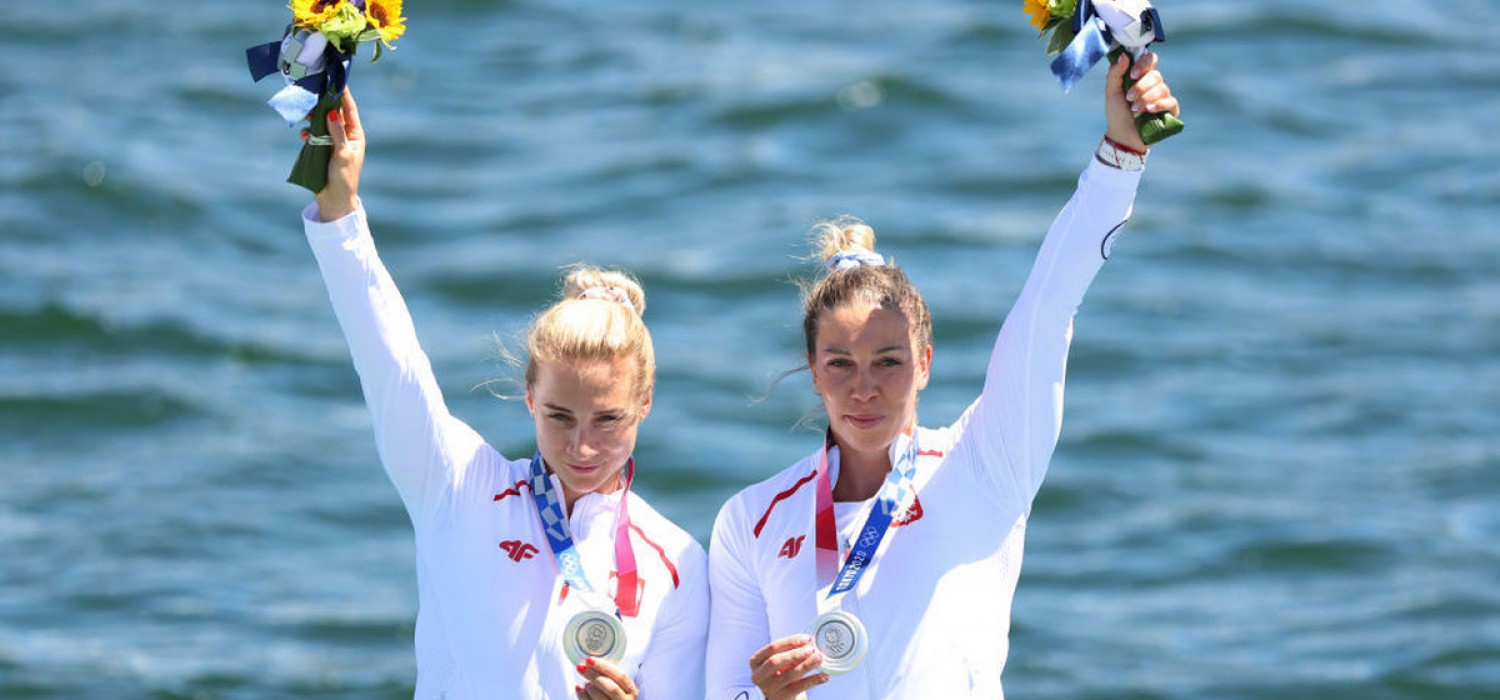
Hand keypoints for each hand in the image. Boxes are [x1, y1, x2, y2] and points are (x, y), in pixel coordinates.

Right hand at [312, 87, 364, 221]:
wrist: (334, 198)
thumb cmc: (343, 177)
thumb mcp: (342, 153)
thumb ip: (336, 132)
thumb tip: (332, 112)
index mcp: (355, 135)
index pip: (349, 110)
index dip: (343, 95)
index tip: (337, 80)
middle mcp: (345, 135)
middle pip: (333, 113)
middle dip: (323, 104)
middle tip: (313, 94)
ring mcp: (332, 141)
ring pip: (321, 122)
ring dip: (313, 118)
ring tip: (306, 116)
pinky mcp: (321, 148)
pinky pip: (314, 135)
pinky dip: (308, 133)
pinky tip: (304, 135)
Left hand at [574, 657, 638, 699]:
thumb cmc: (614, 696)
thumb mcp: (618, 685)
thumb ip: (609, 676)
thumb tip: (590, 663)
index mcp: (631, 691)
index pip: (620, 676)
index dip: (605, 667)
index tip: (590, 660)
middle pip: (610, 687)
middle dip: (593, 675)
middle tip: (580, 666)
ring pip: (600, 697)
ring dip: (589, 687)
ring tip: (585, 683)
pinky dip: (582, 695)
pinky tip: (579, 688)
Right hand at [749, 634, 828, 699]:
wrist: (782, 695)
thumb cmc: (781, 673)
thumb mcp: (782, 660)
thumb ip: (790, 650)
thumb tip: (808, 641)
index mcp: (756, 662)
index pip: (771, 648)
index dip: (789, 642)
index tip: (806, 638)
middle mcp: (759, 676)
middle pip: (776, 661)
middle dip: (795, 654)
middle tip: (812, 649)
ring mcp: (769, 688)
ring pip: (789, 674)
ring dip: (807, 665)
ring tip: (819, 659)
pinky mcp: (781, 698)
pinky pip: (799, 687)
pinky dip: (813, 680)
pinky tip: (824, 676)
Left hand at [1103, 51, 1179, 152]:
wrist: (1122, 135)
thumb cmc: (1117, 113)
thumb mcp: (1111, 92)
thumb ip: (1115, 73)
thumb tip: (1124, 55)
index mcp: (1141, 76)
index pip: (1150, 60)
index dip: (1144, 64)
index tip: (1133, 74)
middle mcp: (1154, 84)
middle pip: (1156, 75)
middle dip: (1141, 87)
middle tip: (1129, 98)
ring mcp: (1163, 97)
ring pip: (1162, 88)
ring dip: (1146, 98)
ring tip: (1135, 109)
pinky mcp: (1170, 110)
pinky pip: (1171, 101)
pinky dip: (1159, 105)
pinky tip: (1148, 111)